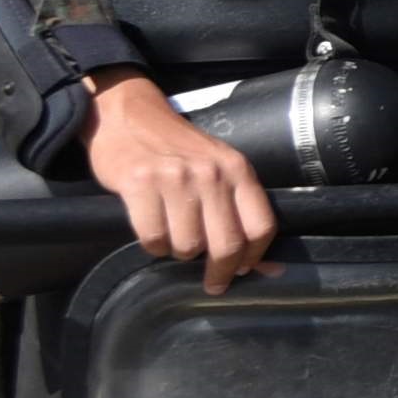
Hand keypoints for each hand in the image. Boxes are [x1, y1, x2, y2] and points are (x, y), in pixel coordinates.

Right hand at [78, 67, 276, 293]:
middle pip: (227, 243)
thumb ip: (240, 210)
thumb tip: (267, 267)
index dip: (254, 258)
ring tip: (174, 239)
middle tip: (212, 282)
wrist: (130, 115)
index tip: (241, 271)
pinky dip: (153, 245)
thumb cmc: (178, 149)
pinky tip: (153, 232)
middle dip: (219, 271)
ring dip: (179, 253)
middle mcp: (211, 173)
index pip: (260, 226)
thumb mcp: (219, 169)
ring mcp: (175, 177)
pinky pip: (153, 237)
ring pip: (187, 245)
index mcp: (238, 170)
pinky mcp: (139, 183)